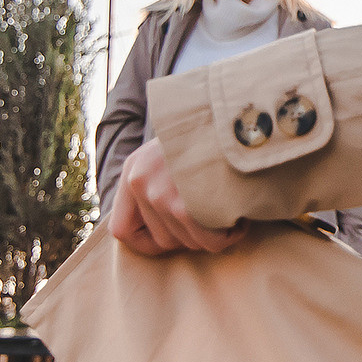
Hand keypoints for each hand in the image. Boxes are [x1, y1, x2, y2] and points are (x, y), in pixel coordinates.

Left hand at [111, 138, 248, 256]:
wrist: (238, 118)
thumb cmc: (213, 137)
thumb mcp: (174, 153)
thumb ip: (158, 186)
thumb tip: (162, 234)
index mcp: (134, 167)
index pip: (121, 230)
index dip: (148, 242)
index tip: (178, 233)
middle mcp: (140, 180)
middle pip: (162, 240)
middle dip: (192, 237)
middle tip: (215, 218)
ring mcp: (159, 193)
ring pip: (187, 243)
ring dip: (214, 235)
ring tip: (231, 211)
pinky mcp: (183, 205)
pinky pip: (207, 242)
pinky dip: (228, 236)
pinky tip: (240, 219)